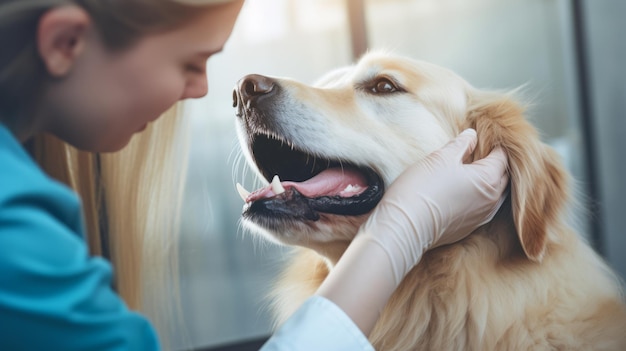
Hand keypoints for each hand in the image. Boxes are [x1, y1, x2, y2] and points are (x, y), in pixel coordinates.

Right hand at [359, 128, 508, 283]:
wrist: (405, 226)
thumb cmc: (423, 188)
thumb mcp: (441, 157)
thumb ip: (461, 144)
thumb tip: (472, 135)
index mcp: (489, 179)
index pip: (502, 158)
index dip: (495, 146)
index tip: (487, 138)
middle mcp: (491, 201)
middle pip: (503, 177)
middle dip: (496, 164)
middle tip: (482, 152)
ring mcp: (480, 217)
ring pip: (494, 195)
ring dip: (489, 182)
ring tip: (474, 171)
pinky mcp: (467, 228)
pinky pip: (481, 209)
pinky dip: (478, 198)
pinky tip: (464, 192)